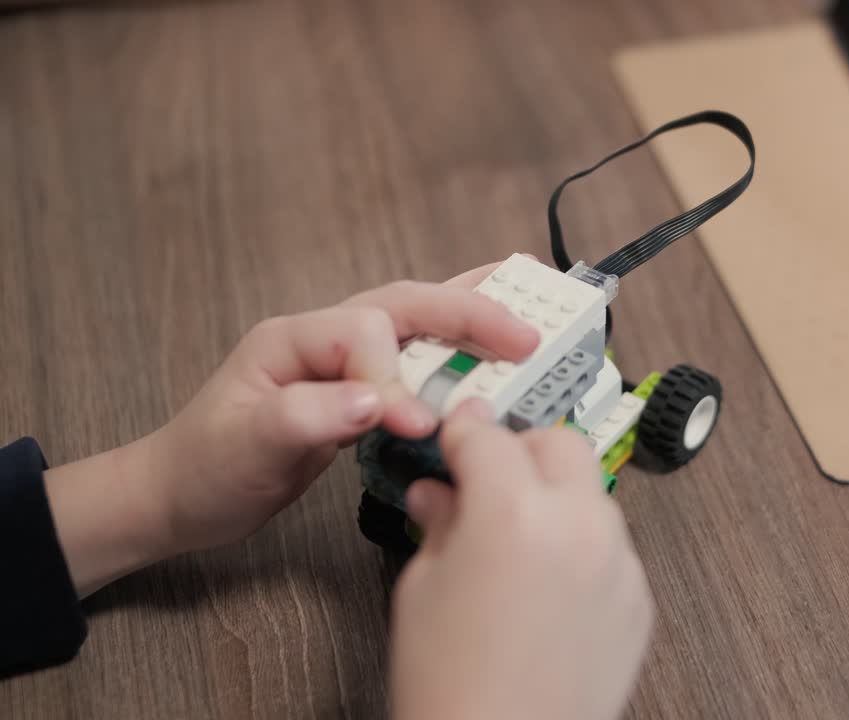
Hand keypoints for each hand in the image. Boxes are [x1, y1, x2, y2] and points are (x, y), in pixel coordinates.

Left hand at [44, 262, 540, 595]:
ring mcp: (343, 357)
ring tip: (530, 307)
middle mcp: (324, 335)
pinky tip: (492, 337)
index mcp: (294, 338)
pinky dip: (459, 341)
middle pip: (407, 304)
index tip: (414, 425)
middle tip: (527, 337)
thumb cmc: (206, 471)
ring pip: (419, 318)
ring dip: (474, 313)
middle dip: (469, 314)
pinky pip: (416, 352)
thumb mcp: (247, 448)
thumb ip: (309, 417)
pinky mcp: (358, 385)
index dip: (398, 374)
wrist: (180, 497)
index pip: (366, 333)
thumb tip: (380, 401)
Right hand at [388, 399, 654, 719]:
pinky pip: (612, 547)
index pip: (488, 437)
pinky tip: (546, 582)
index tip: (454, 436)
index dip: (463, 431)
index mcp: (514, 513)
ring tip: (514, 537)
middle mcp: (578, 527)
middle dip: (520, 450)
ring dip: (555, 496)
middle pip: (559, 444)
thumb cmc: (453, 688)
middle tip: (486, 478)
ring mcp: (618, 564)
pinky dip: (581, 546)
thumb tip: (440, 493)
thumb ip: (440, 524)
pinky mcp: (638, 600)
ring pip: (592, 493)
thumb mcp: (422, 590)